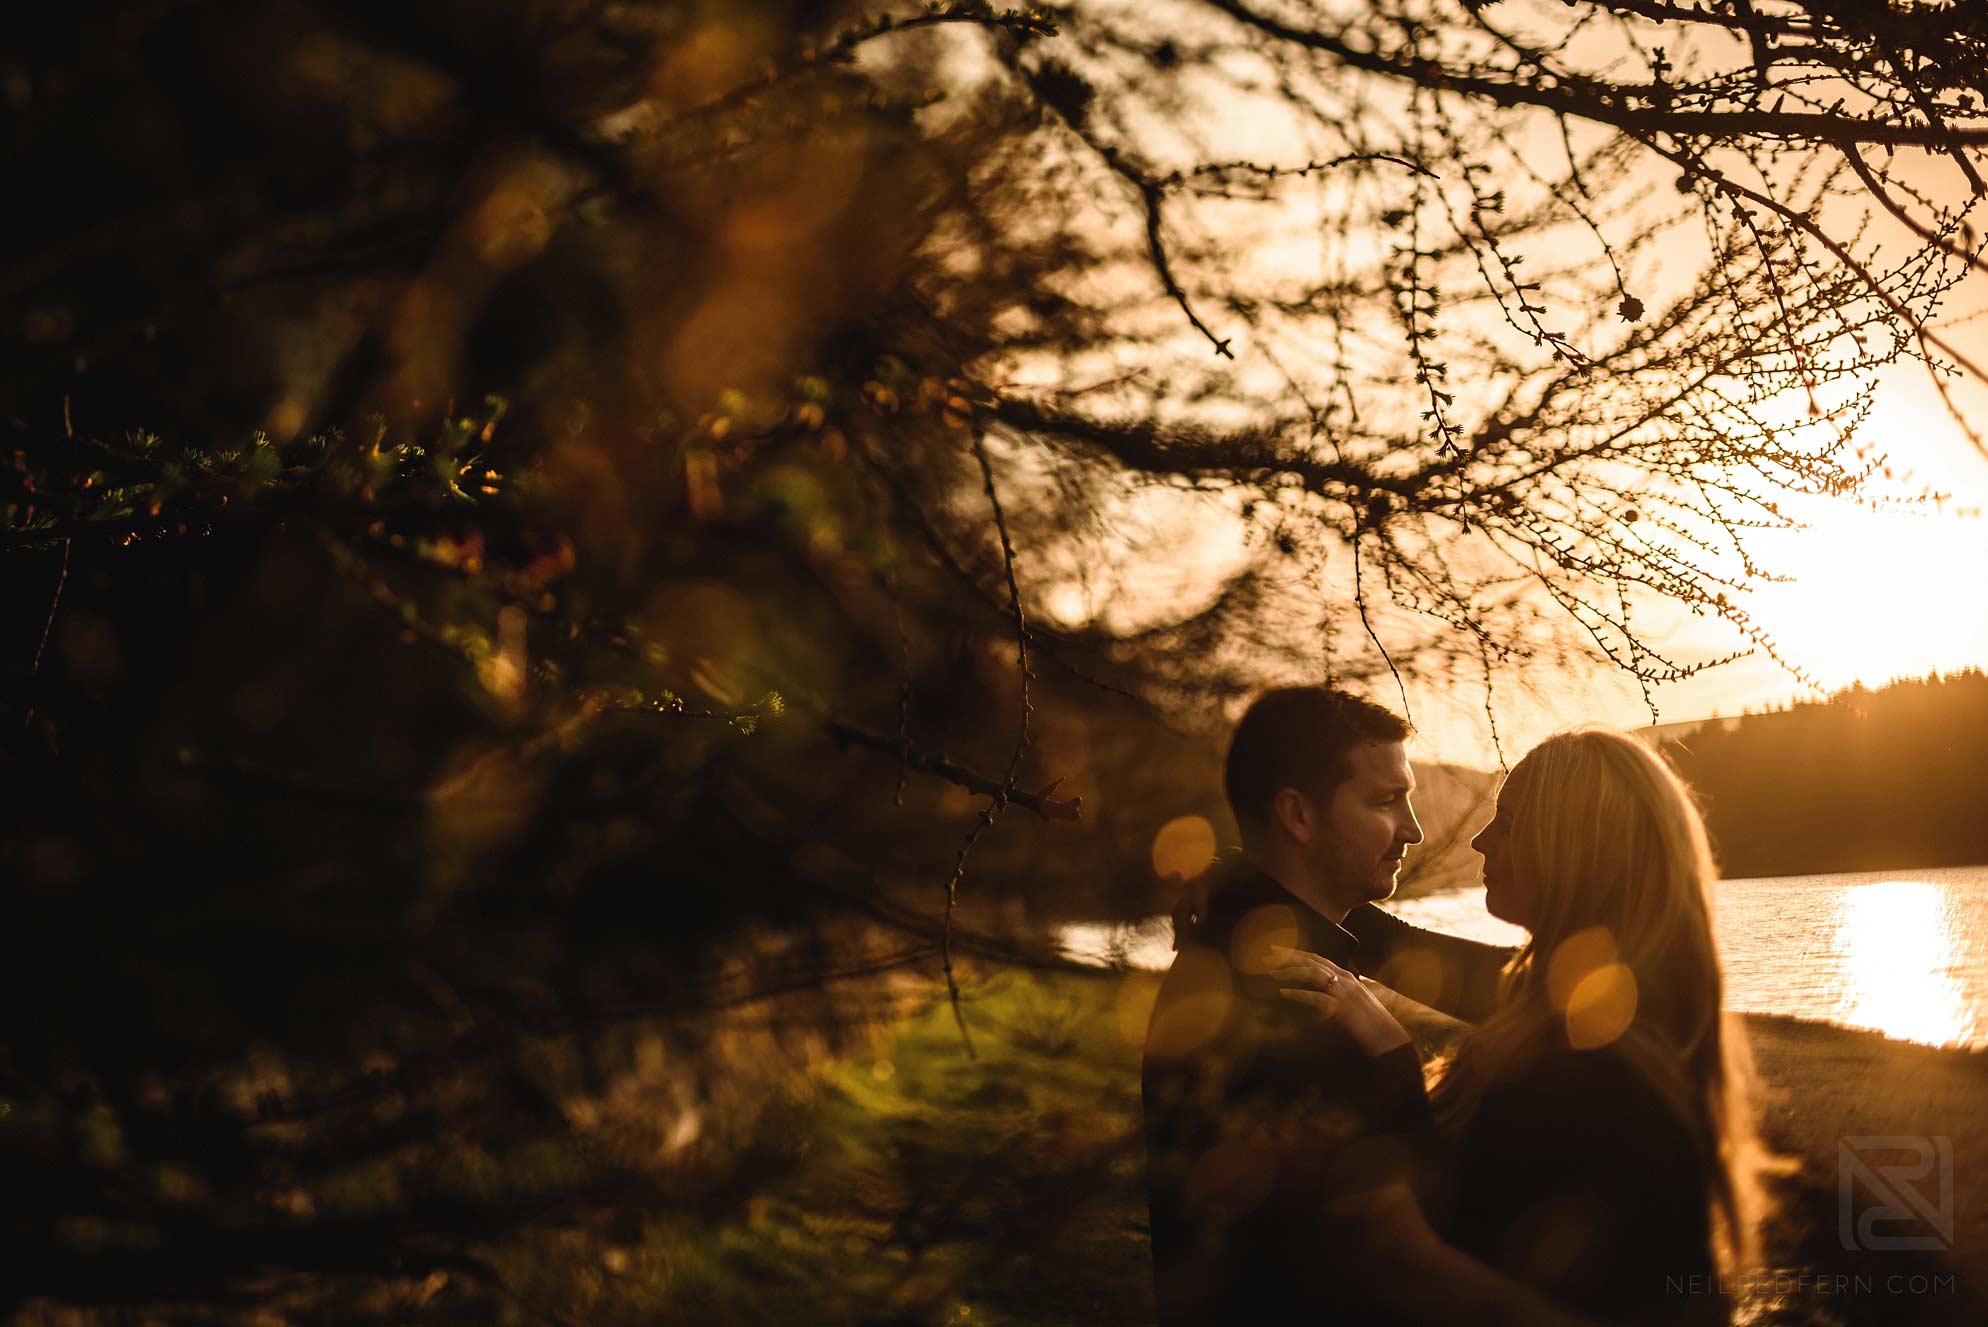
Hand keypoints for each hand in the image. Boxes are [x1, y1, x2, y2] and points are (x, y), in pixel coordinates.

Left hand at [1269, 946, 1410, 1056]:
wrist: (1390, 1040)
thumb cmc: (1372, 1026)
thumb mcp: (1354, 1005)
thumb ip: (1337, 997)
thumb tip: (1320, 997)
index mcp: (1348, 978)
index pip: (1318, 959)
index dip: (1297, 953)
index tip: (1279, 951)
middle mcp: (1346, 980)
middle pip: (1312, 961)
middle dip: (1288, 956)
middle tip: (1267, 955)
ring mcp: (1345, 993)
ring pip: (1312, 974)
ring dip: (1290, 971)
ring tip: (1271, 972)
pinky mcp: (1343, 1009)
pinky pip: (1316, 997)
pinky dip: (1298, 994)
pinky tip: (1283, 993)